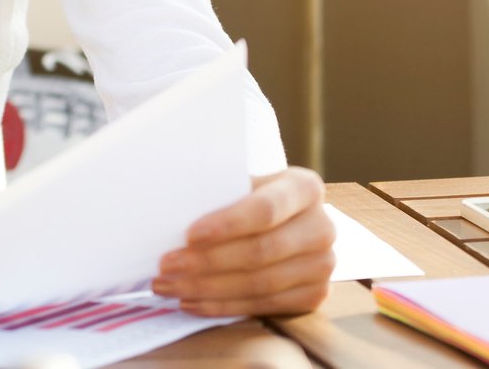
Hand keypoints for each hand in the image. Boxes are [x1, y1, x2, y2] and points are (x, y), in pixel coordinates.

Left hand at [153, 167, 334, 317]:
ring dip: (208, 288)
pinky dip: (223, 306)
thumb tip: (166, 210)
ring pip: (260, 284)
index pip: (265, 209)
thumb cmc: (244, 195)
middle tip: (166, 266)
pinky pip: (264, 305)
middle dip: (207, 262)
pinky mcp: (314, 295)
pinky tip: (192, 302)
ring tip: (169, 286)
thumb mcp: (236, 182)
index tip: (189, 235)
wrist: (277, 217)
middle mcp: (322, 226)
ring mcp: (323, 264)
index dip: (228, 224)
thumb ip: (214, 193)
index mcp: (304, 188)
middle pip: (261, 251)